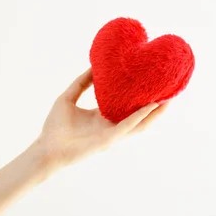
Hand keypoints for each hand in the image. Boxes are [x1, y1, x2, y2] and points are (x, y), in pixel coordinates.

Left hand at [36, 67, 169, 169]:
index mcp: (100, 117)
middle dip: (154, 105)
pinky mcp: (109, 140)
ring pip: (140, 123)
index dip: (136, 95)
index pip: (124, 105)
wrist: (47, 148)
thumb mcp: (68, 98)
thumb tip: (94, 67)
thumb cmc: (55, 126)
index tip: (147, 82)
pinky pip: (128, 126)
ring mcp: (111, 134)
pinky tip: (151, 105)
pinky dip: (140, 116)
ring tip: (169, 98)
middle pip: (138, 115)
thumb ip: (81, 83)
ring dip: (155, 112)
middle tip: (167, 89)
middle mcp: (109, 126)